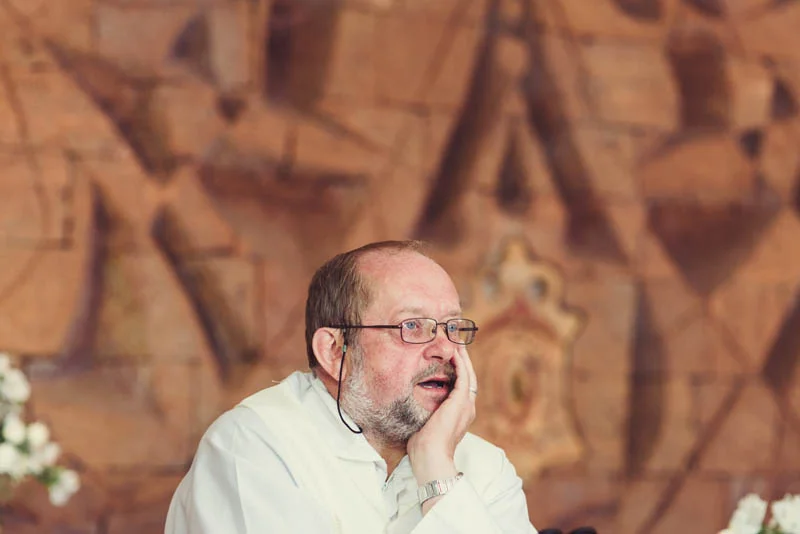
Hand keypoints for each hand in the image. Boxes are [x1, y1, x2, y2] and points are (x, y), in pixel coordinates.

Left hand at [407, 345, 477, 511]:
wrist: (430, 456)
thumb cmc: (423, 446)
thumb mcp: (425, 423)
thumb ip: (425, 412)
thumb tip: (412, 403)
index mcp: (460, 414)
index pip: (462, 387)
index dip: (459, 371)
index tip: (451, 359)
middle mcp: (467, 408)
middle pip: (469, 378)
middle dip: (463, 361)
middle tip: (457, 345)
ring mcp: (466, 405)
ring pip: (468, 374)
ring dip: (463, 358)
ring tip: (457, 343)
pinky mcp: (461, 401)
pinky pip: (464, 376)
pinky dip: (460, 363)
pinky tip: (454, 352)